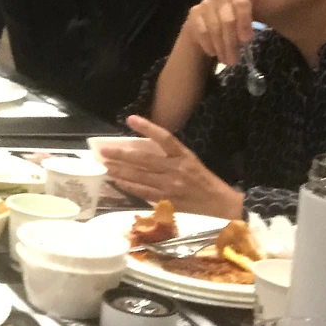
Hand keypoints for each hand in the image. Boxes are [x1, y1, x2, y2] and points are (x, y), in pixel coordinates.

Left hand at [97, 115, 243, 218]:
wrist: (221, 207)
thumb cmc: (205, 182)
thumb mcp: (191, 162)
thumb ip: (171, 156)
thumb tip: (142, 149)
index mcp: (184, 156)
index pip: (164, 137)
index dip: (147, 127)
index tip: (130, 119)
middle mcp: (176, 169)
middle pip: (143, 159)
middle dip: (121, 154)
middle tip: (103, 150)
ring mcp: (170, 186)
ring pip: (139, 176)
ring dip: (119, 170)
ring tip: (105, 165)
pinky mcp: (166, 201)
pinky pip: (142, 192)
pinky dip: (128, 186)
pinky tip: (117, 181)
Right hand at [181, 0, 253, 66]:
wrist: (207, 24)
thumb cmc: (232, 26)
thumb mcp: (244, 25)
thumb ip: (248, 29)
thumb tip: (248, 38)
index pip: (242, 5)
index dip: (244, 22)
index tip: (247, 40)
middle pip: (228, 20)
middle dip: (231, 43)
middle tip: (234, 60)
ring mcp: (206, 4)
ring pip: (214, 28)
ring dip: (221, 48)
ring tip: (226, 60)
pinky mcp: (194, 12)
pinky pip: (202, 31)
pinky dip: (209, 44)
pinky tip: (213, 53)